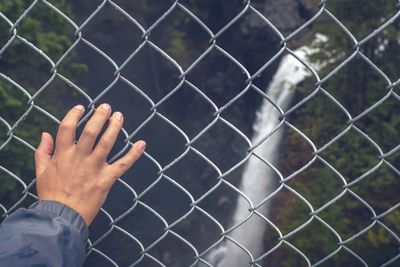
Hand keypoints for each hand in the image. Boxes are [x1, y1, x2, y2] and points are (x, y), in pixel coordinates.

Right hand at [34, 103, 145, 224]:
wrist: (62, 216)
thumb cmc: (51, 194)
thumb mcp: (41, 171)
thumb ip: (43, 151)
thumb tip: (45, 134)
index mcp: (62, 155)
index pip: (67, 128)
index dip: (74, 115)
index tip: (81, 107)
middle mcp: (79, 158)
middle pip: (91, 132)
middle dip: (99, 117)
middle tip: (107, 107)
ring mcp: (94, 168)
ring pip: (106, 143)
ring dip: (115, 128)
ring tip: (119, 116)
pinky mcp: (106, 179)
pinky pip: (122, 165)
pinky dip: (133, 154)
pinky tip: (142, 144)